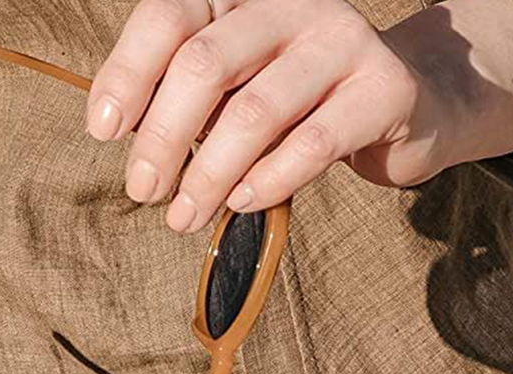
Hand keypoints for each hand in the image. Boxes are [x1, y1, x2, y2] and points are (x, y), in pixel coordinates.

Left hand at [88, 0, 512, 231]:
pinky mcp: (385, 87)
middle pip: (206, 63)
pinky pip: (314, 142)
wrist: (410, 100)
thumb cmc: (301, 97)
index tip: (103, 131)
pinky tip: (242, 203)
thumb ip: (190, 95)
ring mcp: (341, 39)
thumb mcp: (239, 81)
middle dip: (163, 136)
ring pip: (255, 111)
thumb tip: (125, 138)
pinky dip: (269, 180)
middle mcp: (291, 1)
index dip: (128, 73)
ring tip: (184, 214)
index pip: (169, 16)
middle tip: (142, 190)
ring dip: (209, 173)